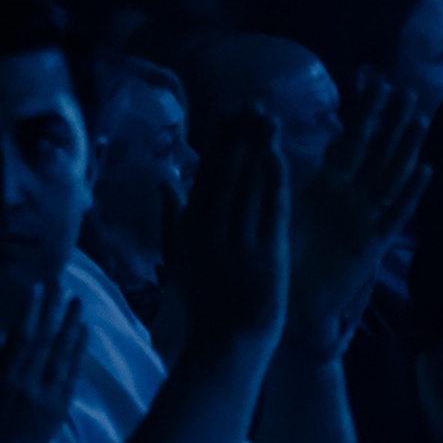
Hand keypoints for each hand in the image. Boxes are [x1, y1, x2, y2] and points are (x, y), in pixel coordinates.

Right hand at [0, 284, 84, 442]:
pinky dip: (78, 350)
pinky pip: (72, 373)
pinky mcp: (61, 407)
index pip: (20, 338)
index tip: (37, 288)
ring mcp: (47, 397)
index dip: (30, 311)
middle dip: (52, 310)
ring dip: (70, 324)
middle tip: (61, 283)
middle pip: (44, 340)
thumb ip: (2, 360)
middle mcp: (26, 385)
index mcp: (2, 379)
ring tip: (78, 301)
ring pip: (62, 354)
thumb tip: (7, 334)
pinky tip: (84, 331)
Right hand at [172, 108, 290, 349]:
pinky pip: (270, 209)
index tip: (232, 112)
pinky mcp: (266, 252)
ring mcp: (238, 239)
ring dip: (258, 147)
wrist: (228, 340)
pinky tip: (278, 155)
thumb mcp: (178, 256)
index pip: (205, 173)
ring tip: (269, 117)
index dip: (220, 140)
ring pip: (248, 183)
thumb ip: (171, 215)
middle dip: (239, 134)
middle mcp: (211, 227)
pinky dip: (272, 180)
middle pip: (226, 171)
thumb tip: (163, 177)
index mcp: (189, 225)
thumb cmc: (205, 300)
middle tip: (254, 102)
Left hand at [286, 68, 429, 356]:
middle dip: (390, 120)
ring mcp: (365, 221)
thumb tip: (259, 139)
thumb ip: (269, 177)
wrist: (288, 310)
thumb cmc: (277, 263)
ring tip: (420, 116)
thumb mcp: (268, 210)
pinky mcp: (371, 245)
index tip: (368, 78)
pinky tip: (425, 168)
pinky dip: (410, 193)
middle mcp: (351, 201)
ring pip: (391, 176)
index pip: (347, 140)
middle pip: (376, 152)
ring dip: (406, 147)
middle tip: (403, 86)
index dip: (359, 111)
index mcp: (326, 189)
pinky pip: (395, 215)